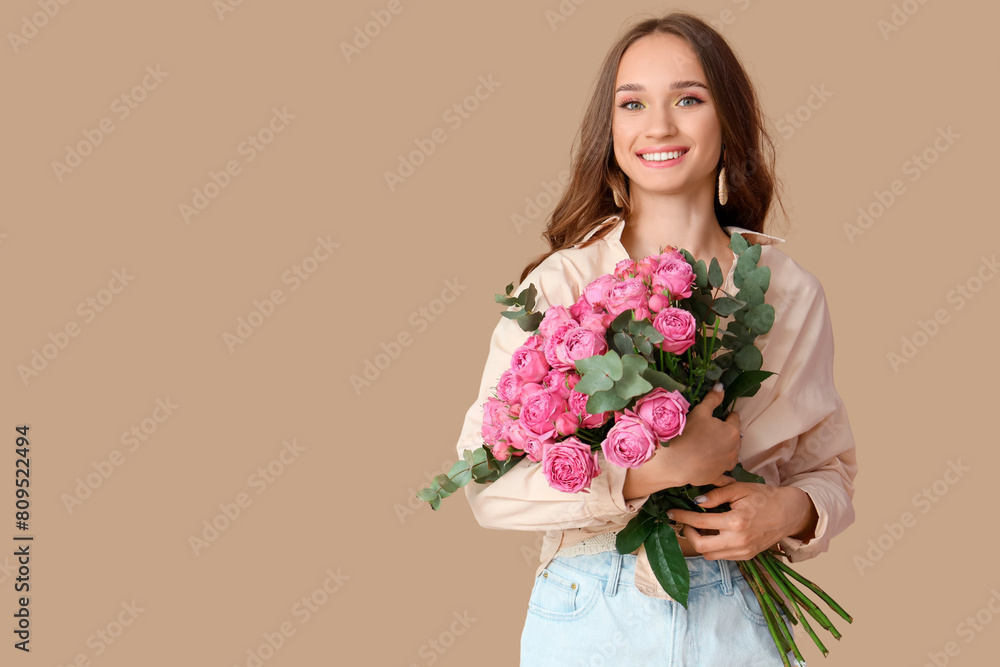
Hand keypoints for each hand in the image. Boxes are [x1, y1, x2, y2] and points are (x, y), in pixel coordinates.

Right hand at [624, 383, 741, 495]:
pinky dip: (726, 476)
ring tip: (716, 448)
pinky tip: (725, 477)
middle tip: (717, 430)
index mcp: (732, 432)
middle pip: (735, 438)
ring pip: (732, 456)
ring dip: (728, 451)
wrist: (676, 462)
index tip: (725, 414)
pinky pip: (725, 477)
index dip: (729, 415)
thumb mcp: (700, 412)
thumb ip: (713, 399)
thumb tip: (721, 386)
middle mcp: (734, 450)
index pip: (735, 419)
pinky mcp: (717, 477)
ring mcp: (726, 465)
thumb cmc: (688, 433)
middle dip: (729, 433)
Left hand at [666, 474, 818, 560]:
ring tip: (699, 526)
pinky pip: (722, 556)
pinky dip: (713, 546)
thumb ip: (716, 495)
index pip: (700, 521)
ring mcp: (743, 552)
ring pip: (710, 555)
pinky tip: (713, 533)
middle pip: (701, 546)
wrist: (789, 513)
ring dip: (700, 542)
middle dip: (688, 534)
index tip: (671, 512)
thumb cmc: (764, 497)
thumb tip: (696, 502)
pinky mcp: (747, 556)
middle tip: (684, 522)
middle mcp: (738, 541)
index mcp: (736, 522)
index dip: (682, 517)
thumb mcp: (740, 489)